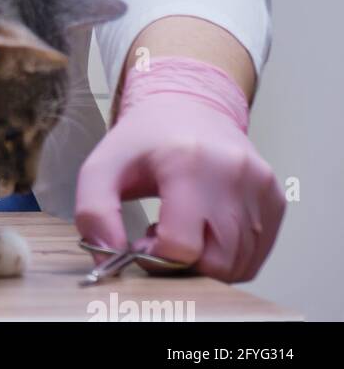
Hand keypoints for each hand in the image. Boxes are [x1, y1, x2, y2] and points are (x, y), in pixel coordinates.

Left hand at [75, 56, 284, 282]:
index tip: (144, 240)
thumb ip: (93, 211)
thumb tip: (109, 255)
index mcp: (187, 163)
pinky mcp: (276, 198)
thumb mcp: (102, 166)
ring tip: (183, 229)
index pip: (181, 246)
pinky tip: (207, 229)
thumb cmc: (145, 138)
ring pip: (239, 265)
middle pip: (216, 263)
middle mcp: (233, 173)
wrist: (189, 103)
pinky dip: (230, 256)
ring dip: (207, 261)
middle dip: (183, 264)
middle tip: (163, 237)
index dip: (156, 257)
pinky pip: (256, 255)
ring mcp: (260, 187)